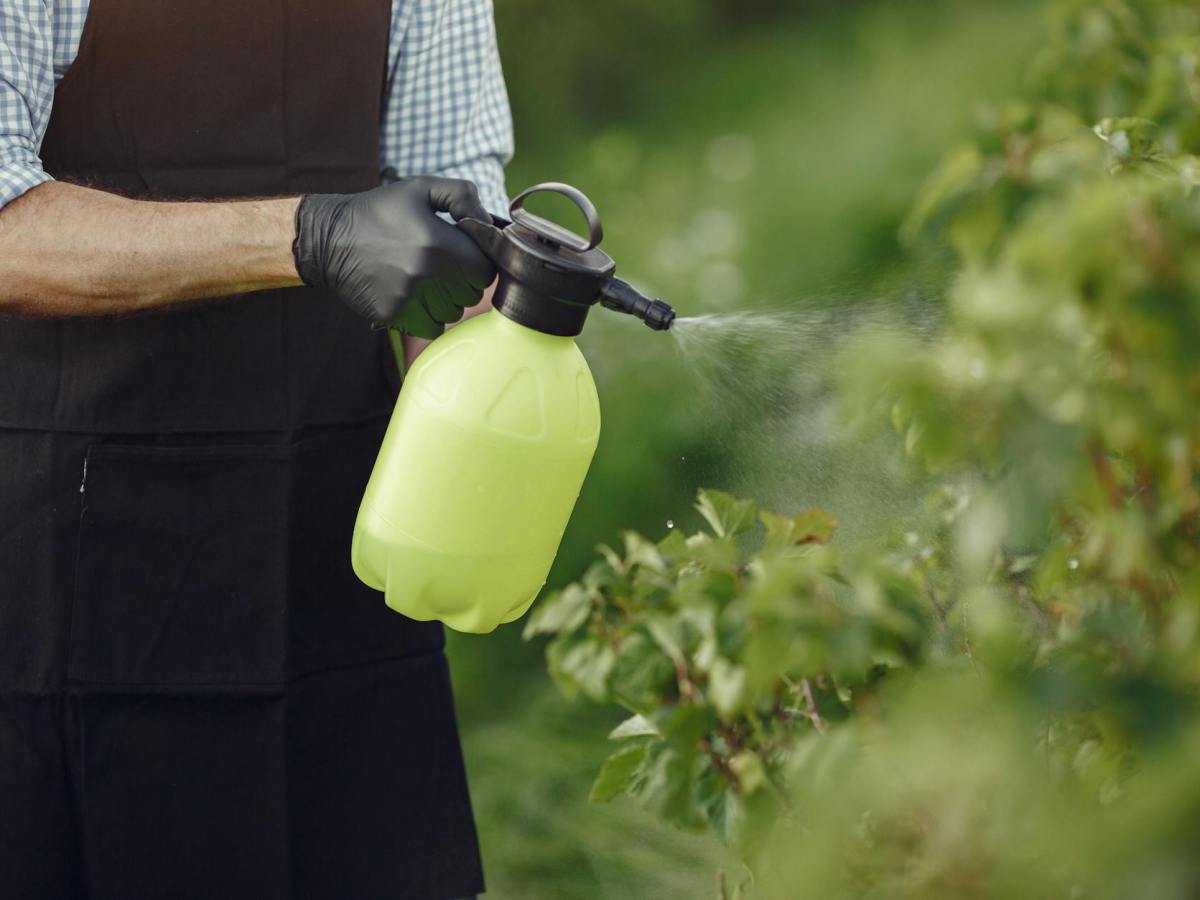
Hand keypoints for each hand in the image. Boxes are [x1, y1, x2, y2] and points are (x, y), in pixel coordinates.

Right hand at [292, 176, 495, 337]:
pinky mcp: (393, 315)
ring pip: (453, 313)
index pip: (485, 271)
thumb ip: (463, 197)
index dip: (480, 263)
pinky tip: (416, 297)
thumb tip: (489, 223)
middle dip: (464, 282)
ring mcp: (408, 299)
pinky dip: (430, 317)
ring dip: (447, 301)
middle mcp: (425, 275)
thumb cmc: (379, 211)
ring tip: (426, 280)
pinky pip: (431, 327)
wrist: (330, 239)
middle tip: (443, 266)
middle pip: (471, 295)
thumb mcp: (420, 188)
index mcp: (437, 243)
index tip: (465, 256)